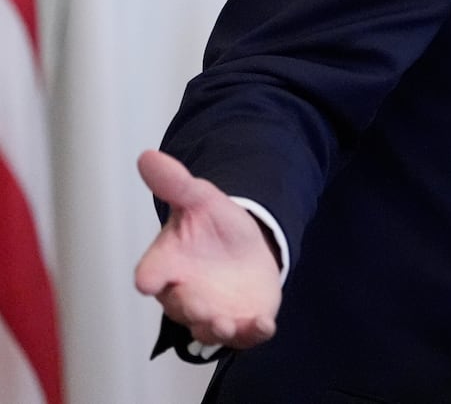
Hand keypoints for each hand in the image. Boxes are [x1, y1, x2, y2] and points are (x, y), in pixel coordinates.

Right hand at [134, 149, 281, 349]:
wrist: (244, 247)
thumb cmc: (212, 226)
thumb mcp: (200, 199)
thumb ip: (176, 183)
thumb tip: (148, 156)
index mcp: (168, 265)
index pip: (151, 272)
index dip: (149, 276)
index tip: (147, 280)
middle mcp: (185, 294)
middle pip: (180, 307)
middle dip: (190, 309)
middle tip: (200, 308)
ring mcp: (214, 312)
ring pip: (209, 328)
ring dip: (217, 328)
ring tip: (227, 325)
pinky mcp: (243, 321)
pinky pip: (246, 334)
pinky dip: (254, 333)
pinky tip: (265, 325)